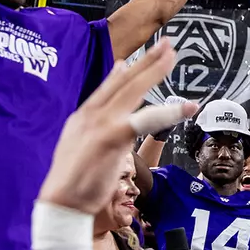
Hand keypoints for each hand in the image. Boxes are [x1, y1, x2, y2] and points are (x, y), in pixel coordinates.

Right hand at [39, 43, 198, 213]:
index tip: (132, 60)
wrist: (61, 203)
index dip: (122, 73)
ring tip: (171, 56)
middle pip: (123, 81)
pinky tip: (187, 108)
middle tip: (165, 46)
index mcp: (83, 118)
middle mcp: (91, 115)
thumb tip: (110, 118)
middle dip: (145, 61)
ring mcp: (101, 123)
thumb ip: (95, 130)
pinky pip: (146, 120)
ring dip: (155, 71)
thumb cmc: (73, 182)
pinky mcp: (113, 136)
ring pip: (133, 91)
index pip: (106, 89)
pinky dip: (169, 113)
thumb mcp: (79, 148)